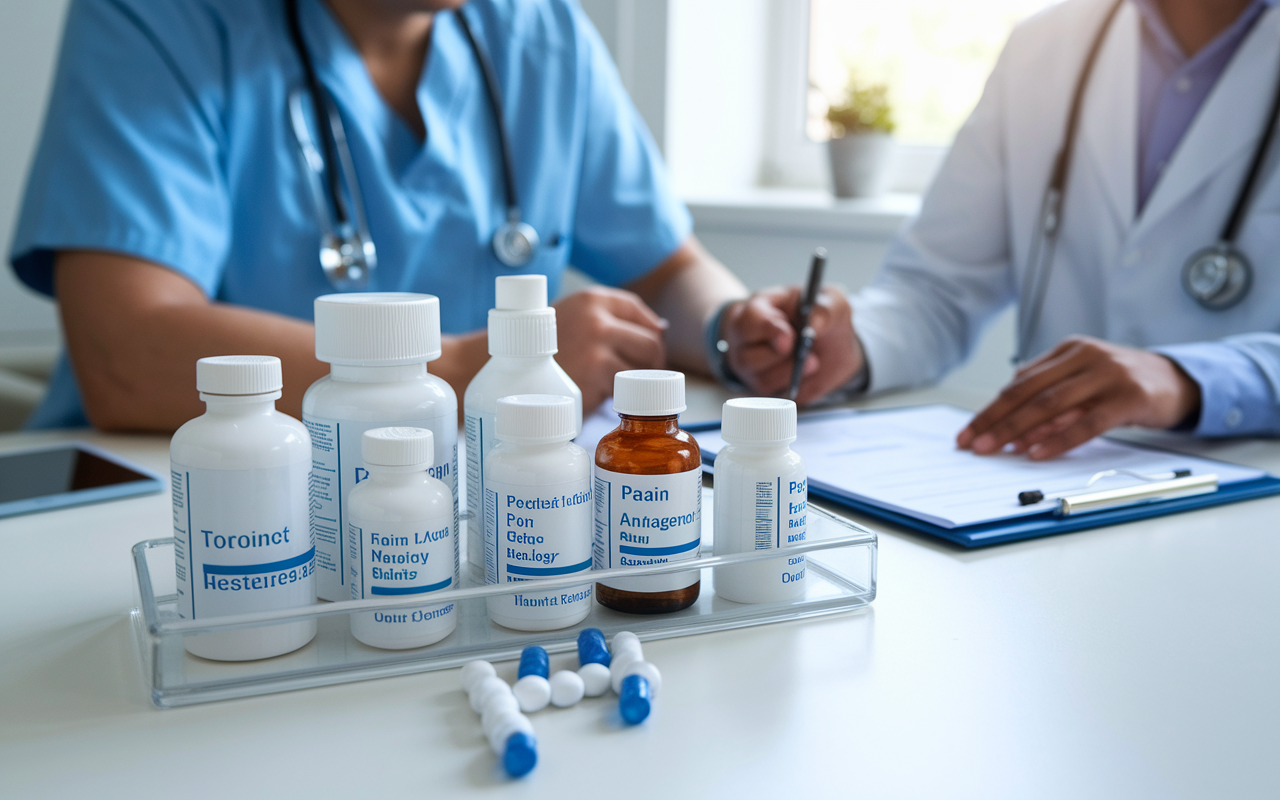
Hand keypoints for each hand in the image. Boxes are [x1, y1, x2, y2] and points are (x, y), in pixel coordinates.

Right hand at [553, 287, 667, 410]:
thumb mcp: (573, 318)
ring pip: (640, 369)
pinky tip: (597, 395)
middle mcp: (597, 320)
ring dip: (633, 381)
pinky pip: (622, 390)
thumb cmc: (543, 348)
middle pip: (650, 342)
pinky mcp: (595, 379)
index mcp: (592, 299)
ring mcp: (597, 350)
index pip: (638, 311)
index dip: (651, 330)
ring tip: (612, 384)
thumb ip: (609, 318)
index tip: (650, 346)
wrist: (507, 373)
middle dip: (653, 362)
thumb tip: (661, 328)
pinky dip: (614, 396)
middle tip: (643, 375)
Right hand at [720, 286, 861, 405]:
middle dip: (780, 358)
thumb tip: (814, 325)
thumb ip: (824, 308)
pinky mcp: (769, 390)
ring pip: (762, 380)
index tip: (790, 338)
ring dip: (791, 373)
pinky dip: (796, 388)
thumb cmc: (820, 316)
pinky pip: (777, 398)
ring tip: (813, 362)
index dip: (768, 330)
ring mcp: (754, 369)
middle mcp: (747, 342)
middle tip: (807, 352)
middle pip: (748, 358)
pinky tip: (807, 376)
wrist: (832, 344)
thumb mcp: (830, 302)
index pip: (749, 321)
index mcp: (757, 312)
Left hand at [956, 335, 1201, 459]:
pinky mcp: (1129, 397)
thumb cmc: (1122, 384)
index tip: (968, 432)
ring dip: (1019, 429)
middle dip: (996, 420)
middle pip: (1028, 391)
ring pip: (1052, 404)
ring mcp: (1108, 375)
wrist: (1179, 381)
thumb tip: (1009, 423)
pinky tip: (1038, 452)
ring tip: (997, 449)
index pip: (1018, 383)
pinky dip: (1059, 439)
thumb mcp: (1083, 379)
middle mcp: (1085, 357)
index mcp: (1069, 350)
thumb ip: (1050, 394)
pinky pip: (1087, 421)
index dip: (990, 409)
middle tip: (973, 443)